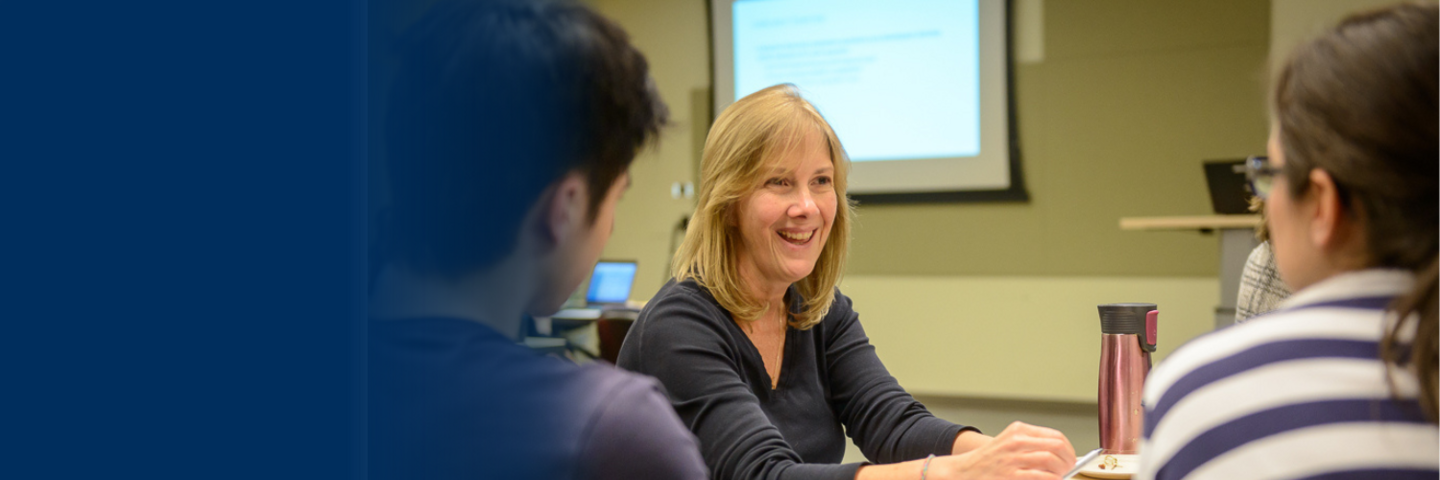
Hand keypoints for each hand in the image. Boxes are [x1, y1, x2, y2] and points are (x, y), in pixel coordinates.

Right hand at [928, 422, 1075, 479]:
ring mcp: (1013, 458)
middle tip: (1069, 469)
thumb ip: (1031, 445)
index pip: (1055, 436)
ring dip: (1062, 472)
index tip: (1071, 459)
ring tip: (1060, 477)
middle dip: (1069, 460)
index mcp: (1018, 430)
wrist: (964, 472)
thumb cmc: (989, 461)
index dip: (1068, 449)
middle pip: (1057, 446)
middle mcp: (1016, 441)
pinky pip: (1041, 477)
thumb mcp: (1008, 443)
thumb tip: (1061, 455)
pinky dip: (1052, 479)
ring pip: (1051, 461)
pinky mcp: (1011, 475)